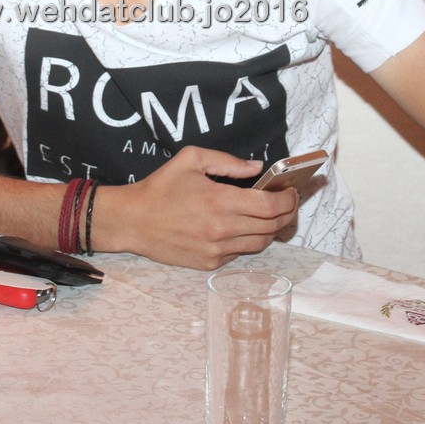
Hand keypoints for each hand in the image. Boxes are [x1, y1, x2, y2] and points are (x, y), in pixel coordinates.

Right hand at [103, 147, 298, 269]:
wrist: (133, 221)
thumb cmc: (161, 187)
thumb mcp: (191, 160)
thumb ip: (227, 162)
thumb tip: (256, 168)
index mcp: (220, 201)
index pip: (271, 206)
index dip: (288, 199)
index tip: (291, 191)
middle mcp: (222, 229)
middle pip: (272, 226)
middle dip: (287, 213)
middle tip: (288, 202)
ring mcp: (217, 250)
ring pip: (261, 243)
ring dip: (272, 229)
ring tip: (270, 215)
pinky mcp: (210, 263)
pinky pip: (241, 253)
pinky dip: (249, 240)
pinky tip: (244, 227)